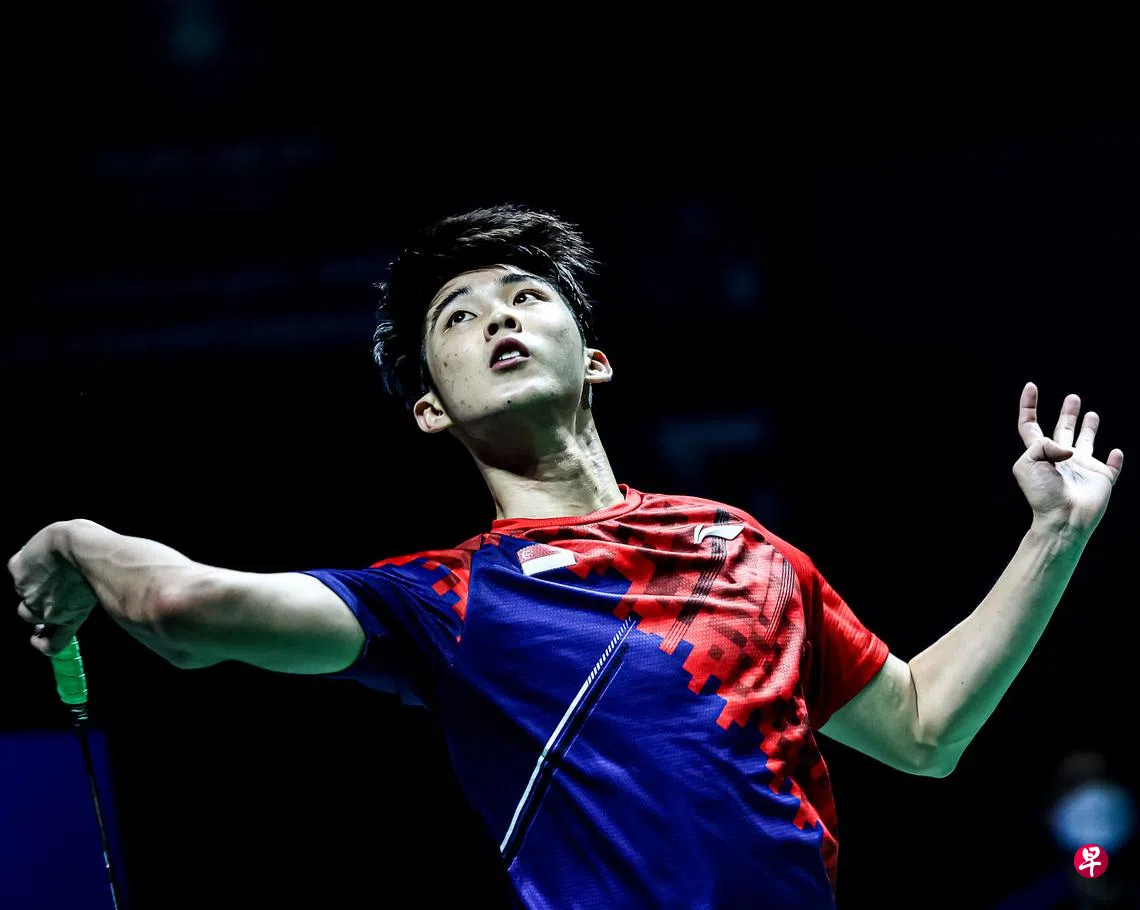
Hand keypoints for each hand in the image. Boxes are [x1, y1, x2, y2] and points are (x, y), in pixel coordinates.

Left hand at [8, 522, 98, 655]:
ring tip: (61, 607)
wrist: (85, 551)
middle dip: (38, 598)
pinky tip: (43, 642)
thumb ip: (54, 550)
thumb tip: (64, 554)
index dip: (33, 577)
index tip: (46, 574)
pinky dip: (46, 644)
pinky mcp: (62, 619)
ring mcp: (42, 607)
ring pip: (34, 618)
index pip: (19, 576)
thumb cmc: (78, 538)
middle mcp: (24, 590)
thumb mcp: (59, 536)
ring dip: (44, 614)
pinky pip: (51, 641)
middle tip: (56, 592)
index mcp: (19, 566)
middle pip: (25, 599)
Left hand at [1014, 382, 1123, 537]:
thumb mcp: (1028, 463)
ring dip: (1089, 428)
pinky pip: (1111, 467)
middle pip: (1062, 430)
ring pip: (1086, 443)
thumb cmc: (1042, 494)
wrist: (1063, 519)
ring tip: (1091, 413)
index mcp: (1038, 454)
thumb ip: (1044, 445)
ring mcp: (1082, 469)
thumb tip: (1069, 448)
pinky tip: (1116, 453)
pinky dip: (1115, 460)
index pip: (1030, 425)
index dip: (1029, 406)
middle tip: (1072, 398)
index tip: (1031, 386)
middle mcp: (1060, 459)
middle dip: (1067, 413)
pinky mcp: (1102, 479)